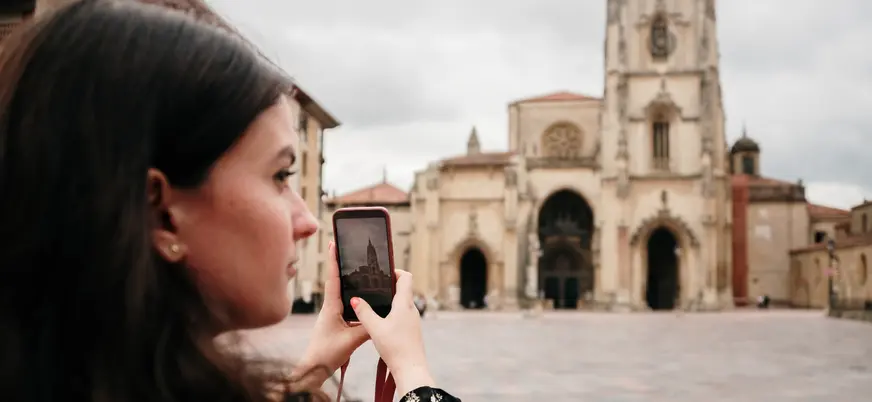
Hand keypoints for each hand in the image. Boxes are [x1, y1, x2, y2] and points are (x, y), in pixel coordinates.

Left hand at [293, 241, 368, 385]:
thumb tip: (383, 316)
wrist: (314, 369)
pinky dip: (351, 296)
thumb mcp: (351, 340)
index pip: (334, 279)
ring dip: (346, 278)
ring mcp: (332, 314)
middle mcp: (330, 307)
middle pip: (337, 280)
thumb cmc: (327, 354)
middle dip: (340, 263)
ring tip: (354, 265)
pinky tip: (360, 296)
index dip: (334, 260)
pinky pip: (344, 304)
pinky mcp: (335, 322)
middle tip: (344, 246)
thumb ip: (368, 327)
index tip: (334, 242)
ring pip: (341, 292)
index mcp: (331, 307)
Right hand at [351, 269, 434, 395]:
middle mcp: (412, 309)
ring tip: (373, 303)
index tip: (382, 273)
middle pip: (403, 289)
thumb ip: (364, 312)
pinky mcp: (411, 330)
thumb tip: (355, 299)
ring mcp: (413, 320)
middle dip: (389, 285)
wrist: (411, 369)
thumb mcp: (375, 328)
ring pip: (402, 303)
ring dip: (390, 300)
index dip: (395, 271)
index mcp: (404, 304)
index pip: (406, 277)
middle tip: (373, 286)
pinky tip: (380, 321)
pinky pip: (402, 314)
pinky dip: (392, 312)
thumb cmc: (395, 348)